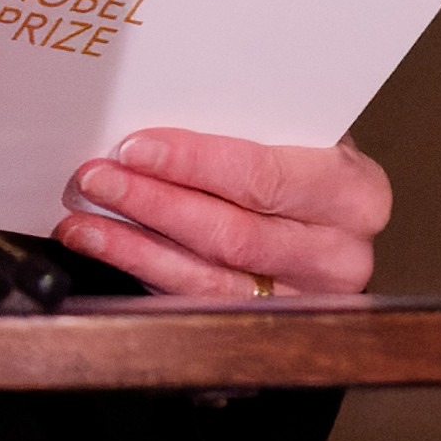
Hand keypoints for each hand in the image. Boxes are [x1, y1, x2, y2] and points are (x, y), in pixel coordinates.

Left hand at [61, 129, 391, 297]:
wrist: (330, 221)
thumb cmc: (307, 167)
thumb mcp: (297, 136)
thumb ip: (248, 130)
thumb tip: (155, 116)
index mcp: (355, 193)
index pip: (264, 177)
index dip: (194, 163)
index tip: (137, 148)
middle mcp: (340, 253)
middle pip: (232, 233)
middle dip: (154, 203)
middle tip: (99, 178)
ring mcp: (305, 298)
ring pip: (207, 278)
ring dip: (135, 246)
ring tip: (85, 221)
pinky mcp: (266, 323)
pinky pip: (195, 303)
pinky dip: (143, 271)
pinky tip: (107, 247)